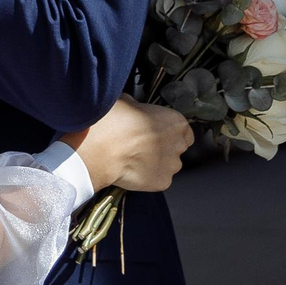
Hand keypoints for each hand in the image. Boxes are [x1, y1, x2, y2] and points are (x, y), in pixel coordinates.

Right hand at [63, 98, 193, 192]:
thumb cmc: (114, 122)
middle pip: (175, 149)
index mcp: (175, 122)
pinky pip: (156, 181)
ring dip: (154, 164)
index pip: (182, 130)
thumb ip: (137, 108)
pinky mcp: (162, 182)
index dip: (167, 132)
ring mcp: (172, 165)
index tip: (154, 132)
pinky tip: (130, 171)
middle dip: (160, 148)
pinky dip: (146, 178)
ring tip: (131, 159)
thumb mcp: (126, 102)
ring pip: (166, 166)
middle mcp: (179, 144)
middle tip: (139, 145)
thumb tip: (132, 110)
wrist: (103, 147)